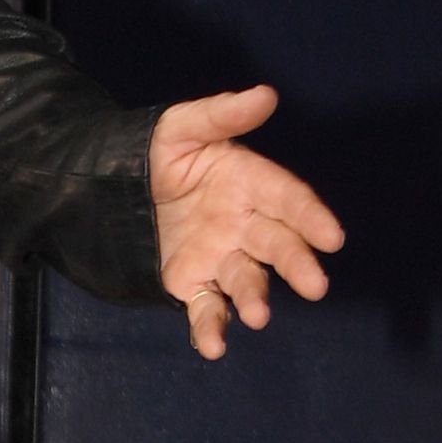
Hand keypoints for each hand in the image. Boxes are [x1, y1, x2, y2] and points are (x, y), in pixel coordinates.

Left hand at [149, 88, 342, 360]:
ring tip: (259, 317)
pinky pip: (205, 308)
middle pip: (277, 244)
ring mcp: (218, 255)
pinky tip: (212, 347)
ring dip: (255, 298)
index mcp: (248, 182)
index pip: (287, 199)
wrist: (108, 182)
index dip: (311, 217)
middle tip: (316, 286)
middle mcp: (242, 223)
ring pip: (246, 279)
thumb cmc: (155, 151)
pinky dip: (210, 328)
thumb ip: (221, 115)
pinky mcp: (190, 282)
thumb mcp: (181, 126)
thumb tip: (266, 95)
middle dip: (297, 264)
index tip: (332, 236)